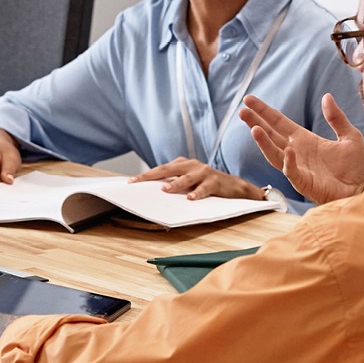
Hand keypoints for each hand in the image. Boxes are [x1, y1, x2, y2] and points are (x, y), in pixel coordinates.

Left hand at [130, 157, 263, 199]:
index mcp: (182, 164)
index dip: (145, 175)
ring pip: (186, 178)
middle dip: (151, 176)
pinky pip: (204, 188)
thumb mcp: (188, 182)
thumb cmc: (205, 184)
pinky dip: (197, 193)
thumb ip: (173, 183)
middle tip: (137, 181)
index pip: (160, 169)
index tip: (130, 181)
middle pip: (168, 169)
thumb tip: (152, 193)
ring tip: (164, 189)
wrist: (233, 186)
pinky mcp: (215, 181)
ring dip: (175, 184)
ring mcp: (203, 172)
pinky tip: (190, 198)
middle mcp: (191, 165)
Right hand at [242, 93, 363, 205]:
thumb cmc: (355, 167)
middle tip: (242, 111)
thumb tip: (326, 96)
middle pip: (270, 135)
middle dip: (255, 122)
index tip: (249, 100)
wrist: (360, 190)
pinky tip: (288, 151)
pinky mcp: (302, 182)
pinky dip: (288, 161)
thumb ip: (336, 118)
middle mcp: (295, 152)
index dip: (264, 111)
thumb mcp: (349, 136)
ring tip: (254, 129)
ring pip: (273, 153)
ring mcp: (296, 167)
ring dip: (263, 142)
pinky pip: (291, 171)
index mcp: (304, 139)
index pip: (278, 122)